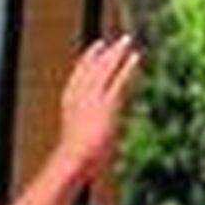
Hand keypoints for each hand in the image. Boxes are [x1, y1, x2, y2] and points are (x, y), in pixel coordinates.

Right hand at [58, 34, 141, 179]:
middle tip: (116, 41)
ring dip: (116, 54)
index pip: (78, 76)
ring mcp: (93, 99)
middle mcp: (79, 97)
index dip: (87, 60)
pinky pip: (118, 80)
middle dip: (104, 54)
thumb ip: (79, 142)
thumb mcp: (73, 149)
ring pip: (105, 70)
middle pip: (92, 69)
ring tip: (127, 41)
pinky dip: (127, 68)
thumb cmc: (70, 162)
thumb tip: (77, 157)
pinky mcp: (107, 103)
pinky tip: (135, 57)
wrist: (73, 160)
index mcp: (68, 104)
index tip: (96, 47)